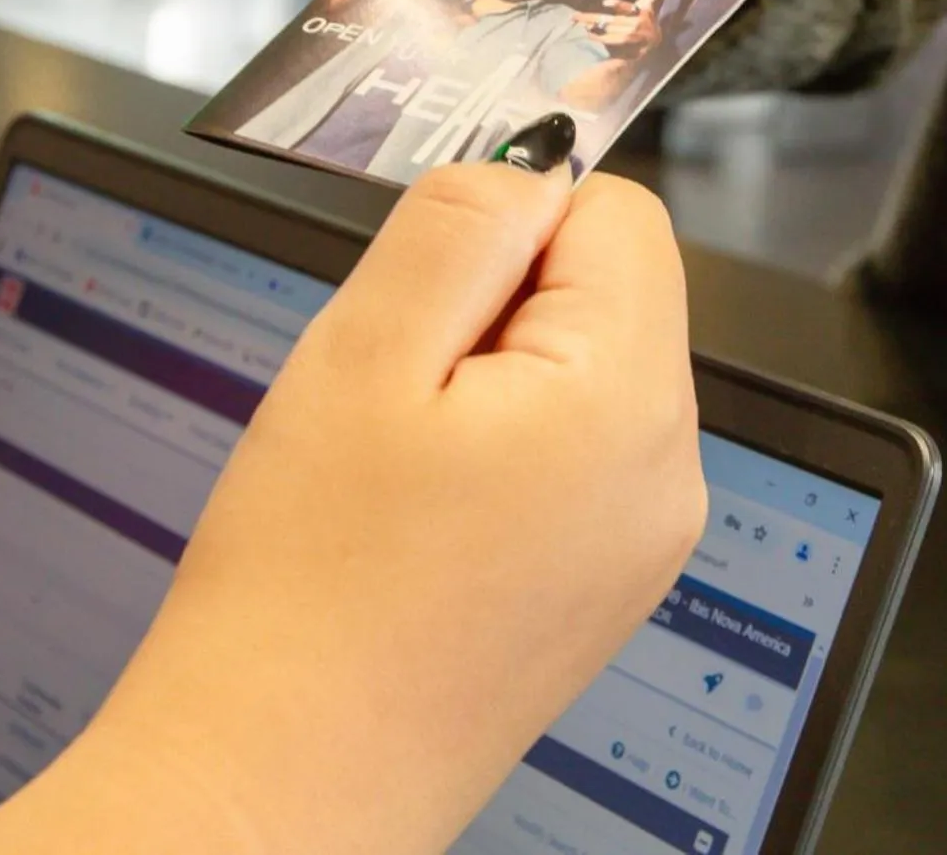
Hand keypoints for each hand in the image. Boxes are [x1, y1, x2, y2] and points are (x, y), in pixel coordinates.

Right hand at [18, 165, 705, 854]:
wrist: (278, 786)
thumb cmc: (306, 593)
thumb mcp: (364, 353)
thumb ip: (460, 224)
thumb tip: (529, 160)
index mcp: (629, 402)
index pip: (618, 212)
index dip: (507, 222)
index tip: (424, 289)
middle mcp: (668, 474)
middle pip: (606, 291)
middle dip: (495, 306)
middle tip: (394, 392)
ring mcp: (642, 541)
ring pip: (580, 371)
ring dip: (487, 380)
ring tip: (398, 467)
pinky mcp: (603, 586)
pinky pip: (570, 455)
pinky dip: (496, 452)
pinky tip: (417, 516)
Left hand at [573, 0, 668, 59]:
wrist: (653, 43)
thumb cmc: (646, 21)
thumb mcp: (647, 6)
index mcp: (641, 12)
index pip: (628, 7)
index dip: (618, 5)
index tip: (605, 3)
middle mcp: (637, 25)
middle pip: (611, 21)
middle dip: (592, 18)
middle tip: (575, 16)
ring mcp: (633, 37)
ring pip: (611, 32)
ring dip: (595, 29)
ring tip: (581, 25)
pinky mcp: (628, 46)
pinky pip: (612, 42)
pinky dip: (601, 38)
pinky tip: (590, 34)